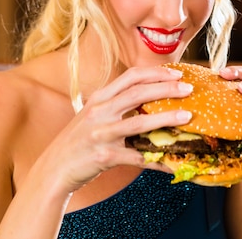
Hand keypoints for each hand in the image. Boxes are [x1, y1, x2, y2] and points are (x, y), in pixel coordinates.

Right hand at [38, 66, 193, 191]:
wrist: (53, 169)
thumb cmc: (79, 140)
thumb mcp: (93, 114)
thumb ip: (116, 104)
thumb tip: (152, 97)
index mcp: (100, 98)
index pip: (131, 76)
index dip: (156, 72)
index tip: (177, 72)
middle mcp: (99, 112)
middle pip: (138, 93)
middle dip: (167, 88)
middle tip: (188, 88)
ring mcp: (101, 134)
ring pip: (139, 122)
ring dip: (166, 118)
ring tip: (187, 115)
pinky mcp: (104, 156)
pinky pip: (137, 157)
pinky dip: (158, 160)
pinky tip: (173, 161)